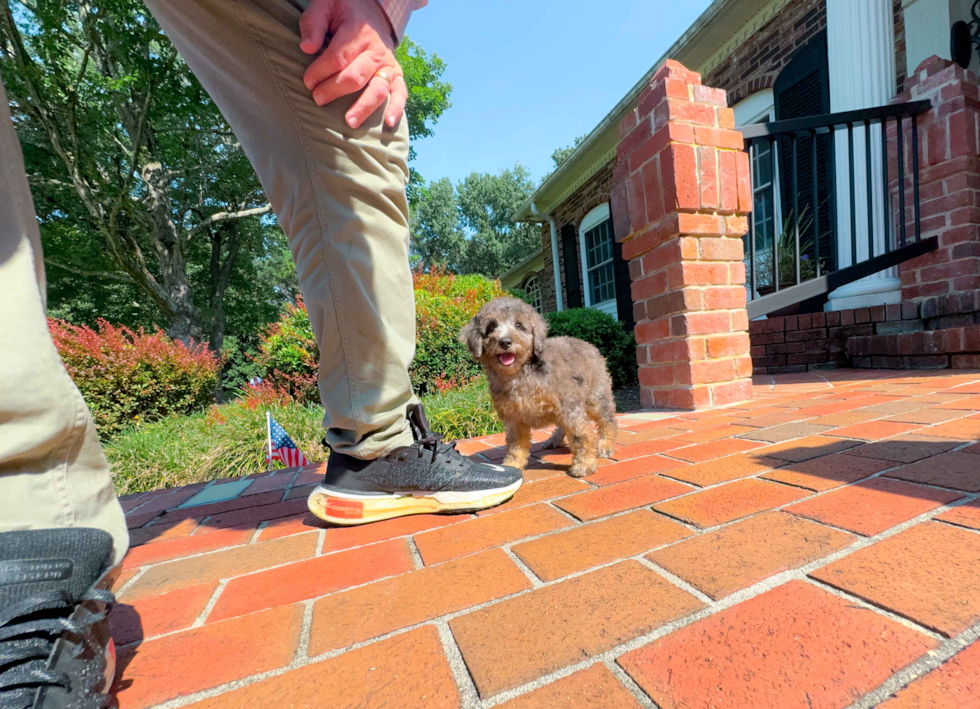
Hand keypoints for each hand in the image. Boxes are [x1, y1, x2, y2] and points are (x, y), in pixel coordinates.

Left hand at [299, 0, 407, 128]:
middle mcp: (375, 50)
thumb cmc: (344, 10)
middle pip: (355, 77)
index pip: (338, 58)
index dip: (320, 72)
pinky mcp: (396, 73)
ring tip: (349, 121)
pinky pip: (400, 92)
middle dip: (334, 90)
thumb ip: (313, 23)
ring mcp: (387, 64)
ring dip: (363, 107)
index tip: (307, 81)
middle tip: (317, 98)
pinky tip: (388, 123)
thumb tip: (307, 48)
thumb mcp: (326, 6)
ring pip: (377, 88)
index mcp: (358, 32)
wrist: (373, 10)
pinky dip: (397, 108)